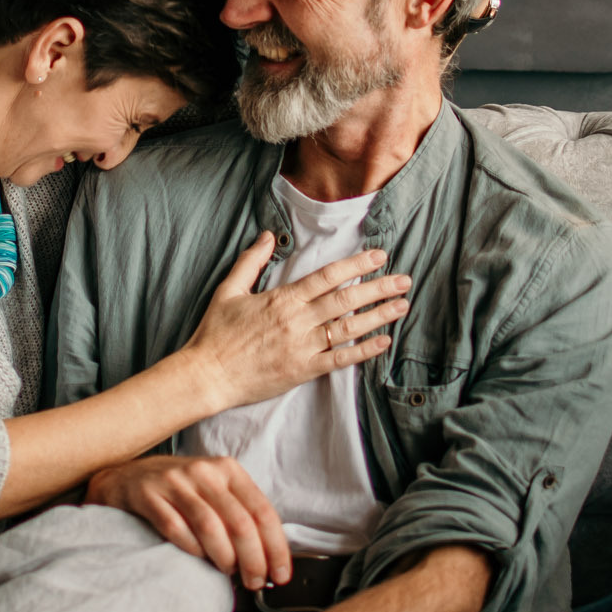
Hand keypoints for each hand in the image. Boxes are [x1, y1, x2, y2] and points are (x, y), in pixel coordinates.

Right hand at [87, 454, 292, 587]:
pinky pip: (175, 528)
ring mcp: (174, 481)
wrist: (124, 477)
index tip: (280, 573)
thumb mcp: (213, 491)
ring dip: (224, 558)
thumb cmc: (177, 491)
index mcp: (228, 470)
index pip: (262, 511)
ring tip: (228, 573)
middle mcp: (204, 471)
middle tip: (254, 582)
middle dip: (253, 559)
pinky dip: (192, 550)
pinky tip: (199, 560)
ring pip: (210, 526)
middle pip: (240, 522)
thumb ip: (239, 514)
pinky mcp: (148, 494)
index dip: (276, 547)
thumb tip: (269, 557)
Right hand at [182, 232, 409, 414]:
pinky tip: (383, 341)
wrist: (207, 375)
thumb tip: (266, 236)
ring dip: (379, 316)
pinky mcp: (303, 371)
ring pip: (349, 328)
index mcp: (282, 299)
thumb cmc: (215, 334)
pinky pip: (339, 359)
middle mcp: (297, 321)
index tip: (379, 256)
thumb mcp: (229, 290)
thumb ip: (250, 262)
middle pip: (346, 300)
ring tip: (402, 306)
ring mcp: (302, 347)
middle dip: (378, 288)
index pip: (328, 276)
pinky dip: (364, 351)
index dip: (356, 264)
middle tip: (404, 280)